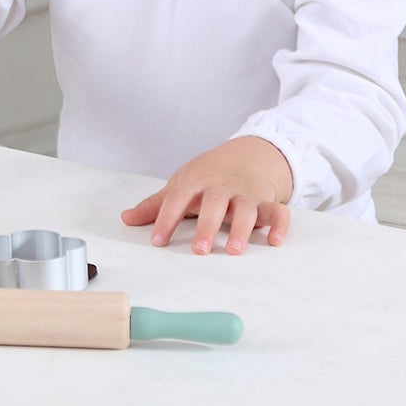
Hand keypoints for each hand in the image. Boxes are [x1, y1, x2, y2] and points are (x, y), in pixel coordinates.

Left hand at [121, 136, 293, 254]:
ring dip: (242, 229)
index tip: (157, 241)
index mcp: (195, 181)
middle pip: (214, 204)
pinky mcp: (266, 201)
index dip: (166, 219)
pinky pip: (278, 211)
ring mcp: (245, 193)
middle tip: (198, 250)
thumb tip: (125, 218)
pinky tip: (275, 241)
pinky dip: (280, 225)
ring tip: (234, 250)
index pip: (177, 199)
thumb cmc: (207, 174)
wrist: (246, 154)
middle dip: (206, 226)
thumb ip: (156, 205)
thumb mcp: (180, 184)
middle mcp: (221, 187)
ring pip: (246, 209)